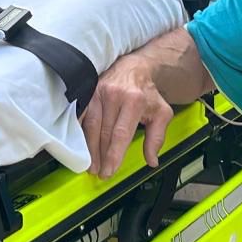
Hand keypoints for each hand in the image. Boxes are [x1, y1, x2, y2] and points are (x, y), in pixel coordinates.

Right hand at [81, 54, 175, 175]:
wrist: (133, 68)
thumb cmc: (147, 93)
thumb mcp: (161, 113)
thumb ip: (157, 138)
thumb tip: (152, 161)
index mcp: (134, 101)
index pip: (121, 133)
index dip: (114, 154)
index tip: (110, 170)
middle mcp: (115, 95)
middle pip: (104, 132)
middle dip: (101, 155)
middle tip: (100, 172)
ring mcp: (99, 92)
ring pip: (90, 125)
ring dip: (89, 148)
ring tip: (90, 165)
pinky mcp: (89, 92)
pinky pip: (82, 116)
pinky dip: (80, 133)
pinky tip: (80, 146)